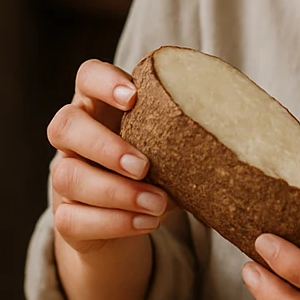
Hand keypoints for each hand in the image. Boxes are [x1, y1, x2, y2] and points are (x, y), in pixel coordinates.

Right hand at [46, 59, 175, 255]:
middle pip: (65, 126)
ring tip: (157, 203)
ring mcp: (64, 175)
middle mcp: (74, 137)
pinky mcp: (65, 215)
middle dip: (104, 146)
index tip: (134, 98)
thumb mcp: (173, 148)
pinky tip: (146, 222)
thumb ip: (188, 136)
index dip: (103, 82)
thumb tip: (234, 135)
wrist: (136, 219)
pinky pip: (71, 219)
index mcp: (100, 106)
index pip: (87, 77)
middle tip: (144, 165)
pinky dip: (112, 222)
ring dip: (115, 192)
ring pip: (66, 176)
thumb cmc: (161, 170)